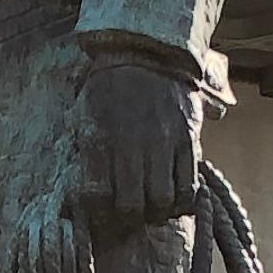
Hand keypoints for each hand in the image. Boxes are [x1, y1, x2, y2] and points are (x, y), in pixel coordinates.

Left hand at [74, 53, 199, 233]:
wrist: (147, 51)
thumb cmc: (108, 88)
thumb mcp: (83, 116)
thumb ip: (86, 153)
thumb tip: (84, 193)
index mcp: (99, 139)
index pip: (96, 197)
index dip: (97, 214)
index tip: (99, 216)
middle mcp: (131, 145)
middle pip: (131, 207)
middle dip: (128, 221)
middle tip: (128, 218)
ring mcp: (162, 143)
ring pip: (162, 201)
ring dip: (156, 214)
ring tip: (152, 210)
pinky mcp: (188, 139)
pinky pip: (189, 184)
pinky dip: (182, 201)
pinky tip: (175, 199)